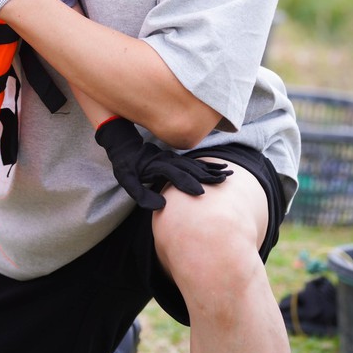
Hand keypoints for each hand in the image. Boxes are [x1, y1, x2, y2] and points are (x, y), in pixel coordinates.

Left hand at [95, 117, 232, 210]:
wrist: (125, 146)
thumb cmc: (125, 165)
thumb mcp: (126, 180)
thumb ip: (141, 194)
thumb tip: (161, 205)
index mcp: (157, 165)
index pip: (175, 175)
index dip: (188, 184)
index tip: (201, 193)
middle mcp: (168, 160)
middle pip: (191, 168)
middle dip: (207, 175)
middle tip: (224, 180)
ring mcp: (172, 158)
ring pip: (195, 164)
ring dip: (211, 169)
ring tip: (227, 173)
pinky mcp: (174, 159)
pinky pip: (193, 162)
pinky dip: (205, 165)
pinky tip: (217, 168)